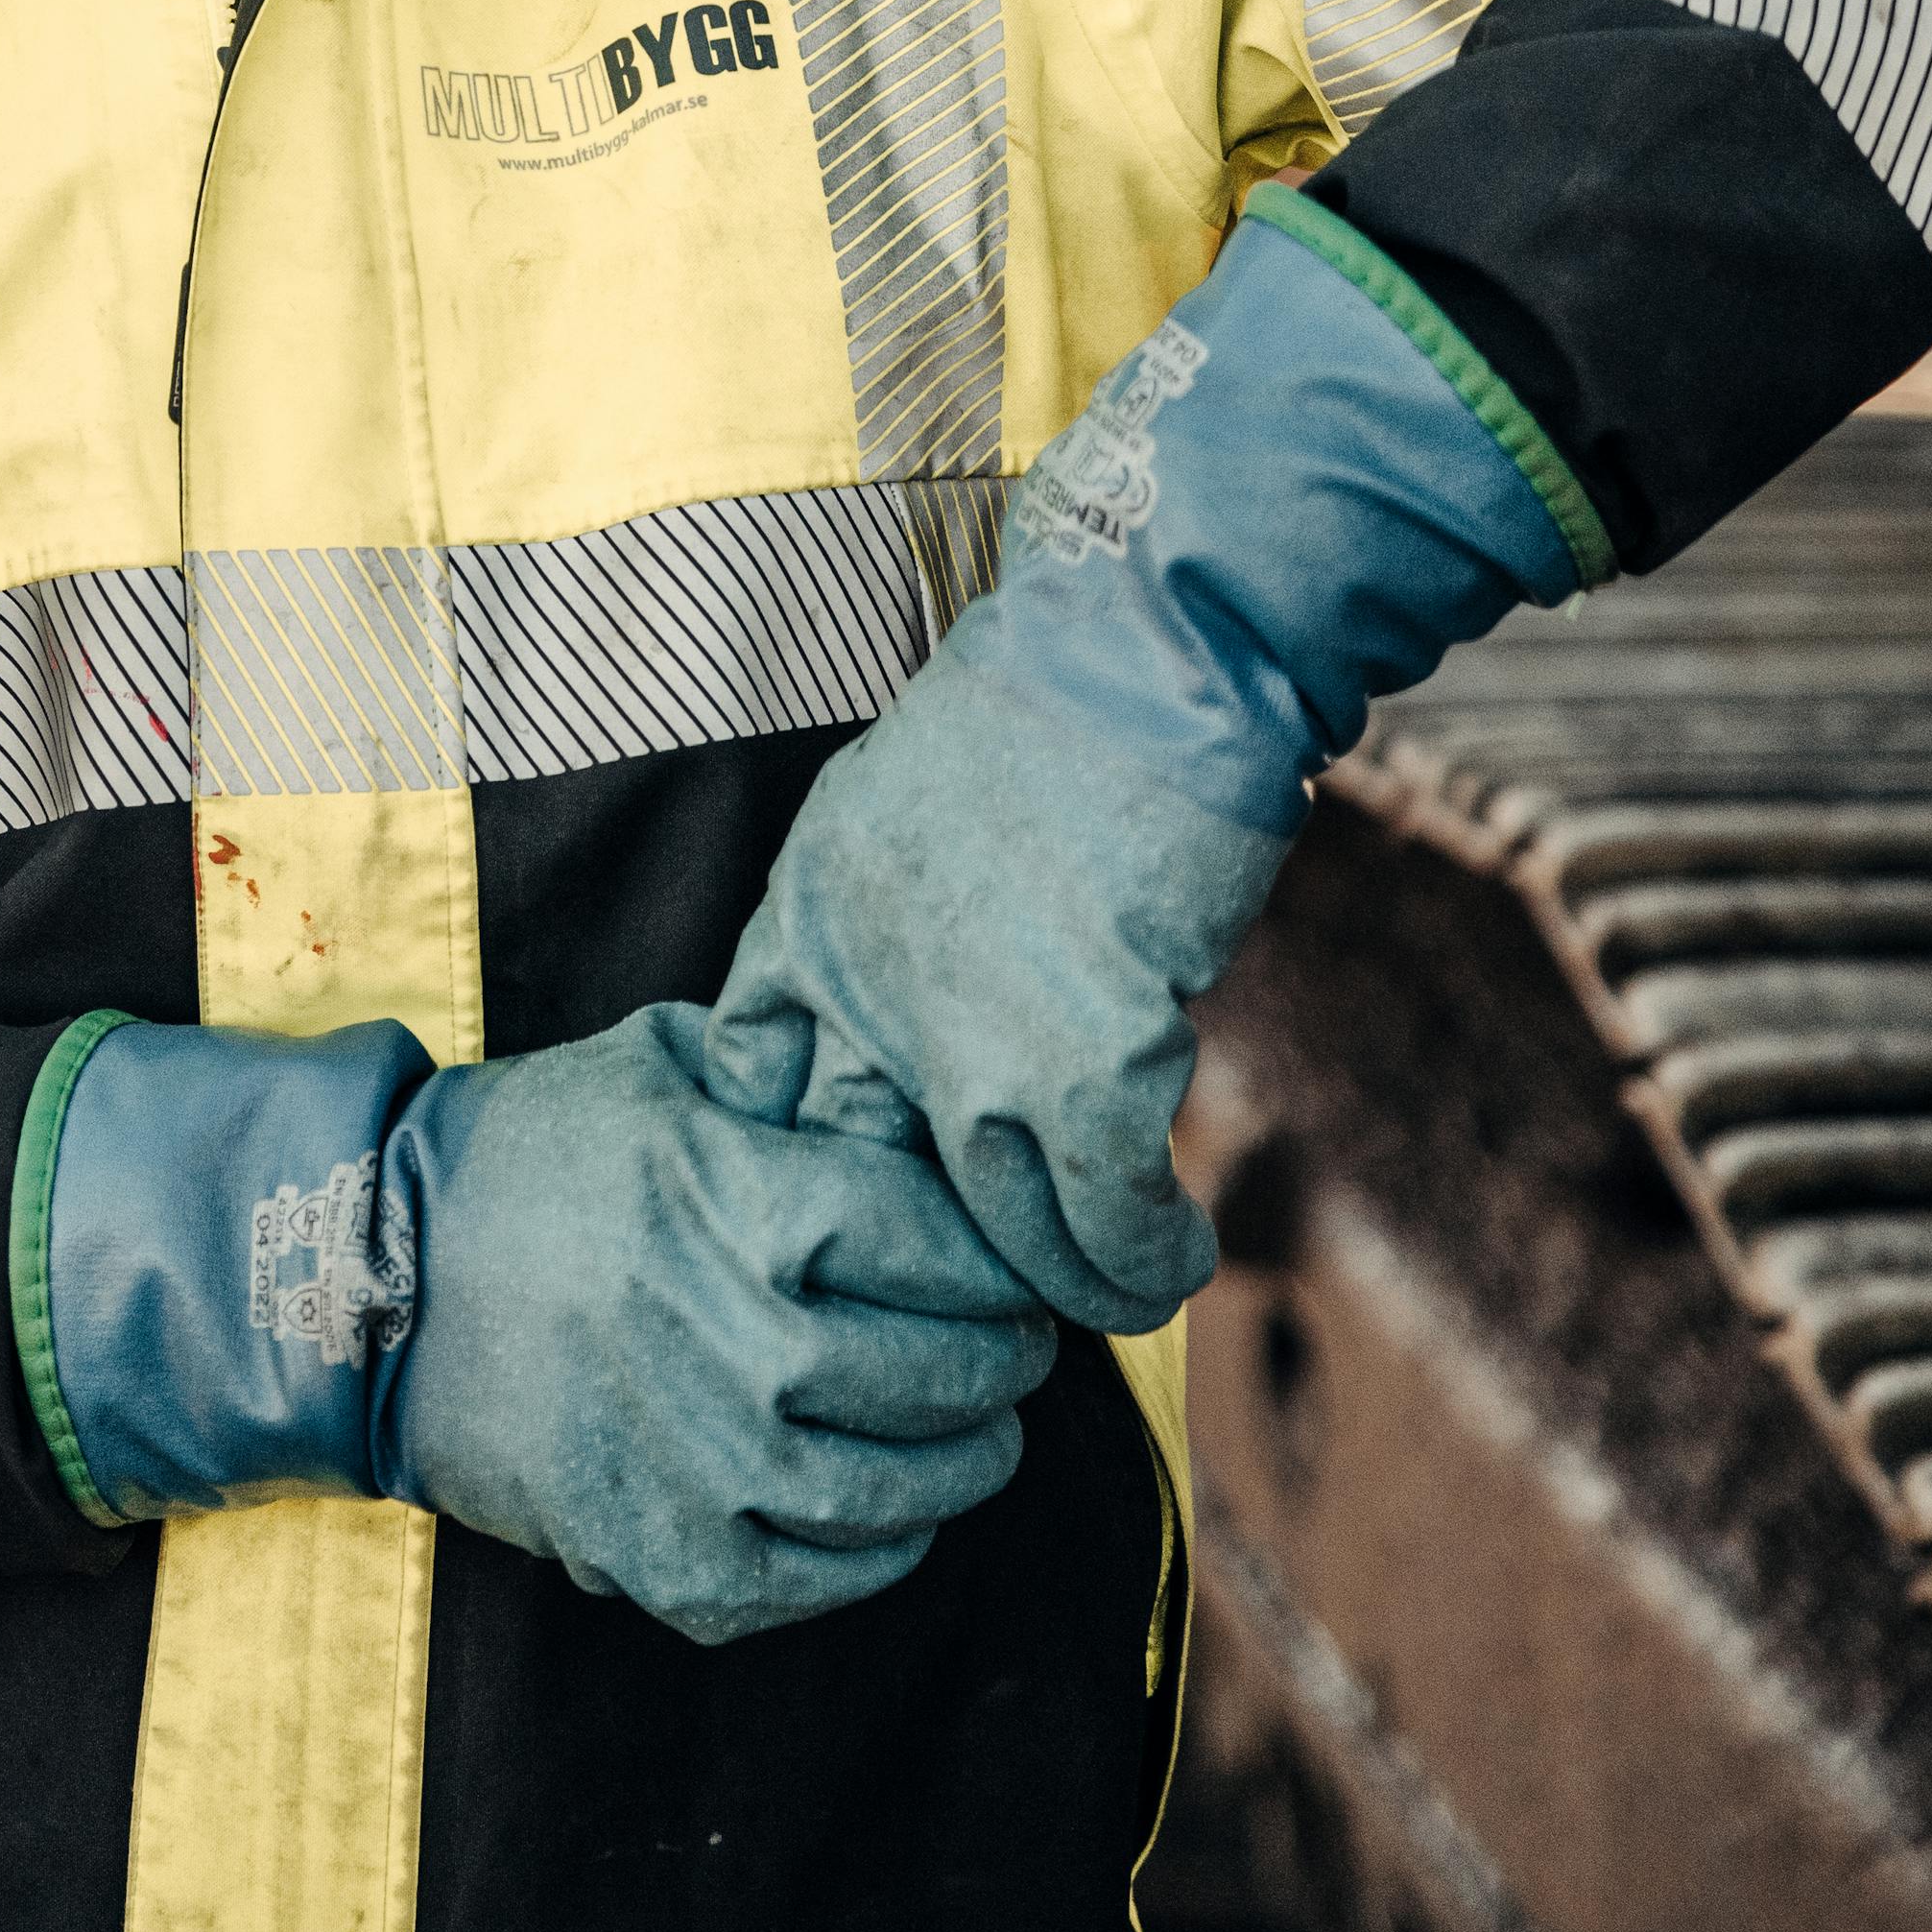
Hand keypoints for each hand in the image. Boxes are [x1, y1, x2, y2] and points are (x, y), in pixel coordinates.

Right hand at [368, 1001, 1057, 1643]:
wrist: (372, 1278)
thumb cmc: (528, 1153)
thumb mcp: (654, 1067)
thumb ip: (779, 1071)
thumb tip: (904, 1083)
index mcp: (742, 1198)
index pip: (943, 1246)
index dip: (1000, 1262)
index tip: (1015, 1267)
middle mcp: (734, 1335)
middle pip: (942, 1373)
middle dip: (1004, 1368)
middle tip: (1018, 1356)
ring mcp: (697, 1460)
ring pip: (895, 1490)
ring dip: (962, 1468)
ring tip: (977, 1440)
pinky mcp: (657, 1554)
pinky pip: (815, 1579)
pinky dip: (875, 1553)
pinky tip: (890, 1514)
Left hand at [700, 194, 1588, 1327]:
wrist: (1164, 645)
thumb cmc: (1059, 727)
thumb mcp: (906, 824)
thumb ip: (890, 949)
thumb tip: (919, 1078)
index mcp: (807, 913)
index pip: (760, 1089)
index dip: (820, 1164)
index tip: (881, 1199)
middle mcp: (866, 983)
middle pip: (879, 1187)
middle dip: (943, 1254)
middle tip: (998, 1285)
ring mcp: (971, 1032)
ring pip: (1000, 1232)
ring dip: (1063, 1281)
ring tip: (1106, 1286)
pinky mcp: (1088, 1057)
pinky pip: (1102, 1221)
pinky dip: (1141, 1260)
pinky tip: (1172, 1253)